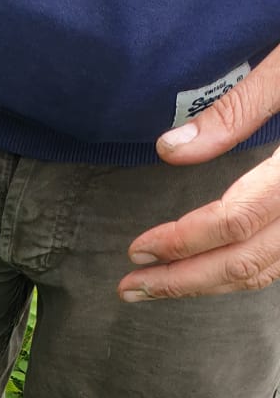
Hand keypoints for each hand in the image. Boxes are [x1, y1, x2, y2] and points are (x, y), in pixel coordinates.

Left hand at [119, 41, 279, 300]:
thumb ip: (237, 108)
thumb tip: (169, 149)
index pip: (236, 220)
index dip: (181, 241)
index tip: (136, 249)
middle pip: (250, 261)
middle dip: (186, 281)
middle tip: (132, 289)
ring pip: (271, 271)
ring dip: (212, 285)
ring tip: (161, 286)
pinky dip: (249, 271)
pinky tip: (211, 271)